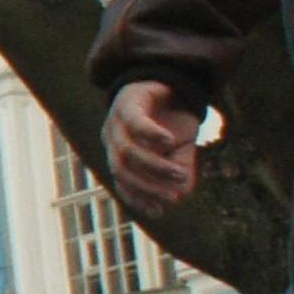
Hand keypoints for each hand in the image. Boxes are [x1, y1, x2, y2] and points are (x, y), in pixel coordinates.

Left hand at [104, 79, 204, 215]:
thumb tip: (181, 196)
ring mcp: (116, 121)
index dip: (137, 198)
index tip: (159, 211)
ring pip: (128, 150)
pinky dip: (151, 134)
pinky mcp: (128, 102)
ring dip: (154, 167)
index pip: (121, 181)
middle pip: (121, 168)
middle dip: (146, 186)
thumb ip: (179, 171)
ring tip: (179, 175)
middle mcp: (112, 139)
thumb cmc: (172, 122)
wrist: (171, 83)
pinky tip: (169, 141)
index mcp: (119, 154)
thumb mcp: (180, 150)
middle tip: (173, 197)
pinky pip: (135, 121)